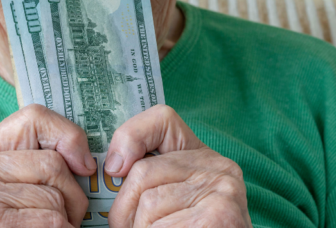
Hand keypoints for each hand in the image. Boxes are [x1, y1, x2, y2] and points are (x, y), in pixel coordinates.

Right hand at [0, 104, 96, 227]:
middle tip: (57, 220)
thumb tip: (86, 164)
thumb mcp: (8, 190)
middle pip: (54, 163)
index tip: (82, 165)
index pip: (35, 117)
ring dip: (65, 224)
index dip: (69, 138)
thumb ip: (37, 163)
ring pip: (57, 197)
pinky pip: (54, 222)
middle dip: (71, 197)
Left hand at [105, 105, 251, 227]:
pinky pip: (161, 227)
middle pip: (142, 173)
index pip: (163, 119)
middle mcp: (219, 167)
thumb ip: (148, 180)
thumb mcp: (169, 202)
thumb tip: (112, 168)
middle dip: (124, 210)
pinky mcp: (220, 216)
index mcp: (203, 156)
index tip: (114, 168)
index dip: (130, 137)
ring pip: (148, 206)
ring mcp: (223, 191)